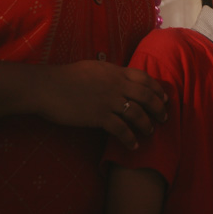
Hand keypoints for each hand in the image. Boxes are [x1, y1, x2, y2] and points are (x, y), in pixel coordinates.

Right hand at [38, 60, 167, 150]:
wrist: (47, 87)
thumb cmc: (66, 77)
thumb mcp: (93, 68)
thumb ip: (109, 73)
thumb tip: (118, 75)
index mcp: (115, 71)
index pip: (144, 78)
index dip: (157, 89)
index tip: (164, 98)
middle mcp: (116, 84)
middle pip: (146, 96)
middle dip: (159, 108)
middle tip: (165, 118)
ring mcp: (108, 100)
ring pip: (137, 113)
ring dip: (147, 124)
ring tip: (150, 132)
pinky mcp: (99, 116)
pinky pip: (121, 129)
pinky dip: (130, 138)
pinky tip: (133, 145)